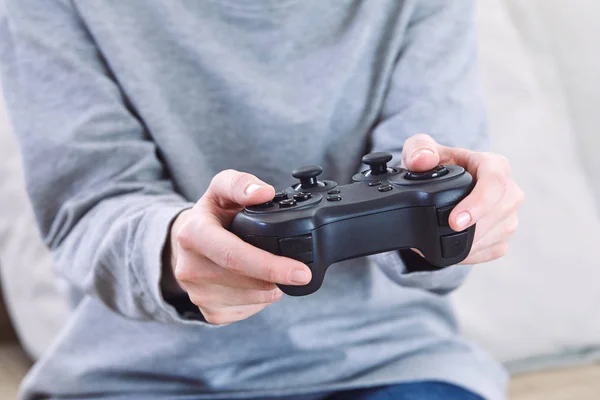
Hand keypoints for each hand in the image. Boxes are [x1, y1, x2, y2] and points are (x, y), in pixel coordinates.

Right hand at [167, 170, 311, 324]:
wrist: (189, 243)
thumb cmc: (213, 214)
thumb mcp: (221, 188)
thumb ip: (241, 184)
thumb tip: (264, 192)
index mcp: (193, 234)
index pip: (234, 256)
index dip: (270, 266)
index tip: (301, 272)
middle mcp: (189, 268)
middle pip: (247, 281)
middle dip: (278, 277)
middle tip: (300, 271)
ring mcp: (197, 294)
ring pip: (251, 299)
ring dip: (272, 288)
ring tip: (270, 268)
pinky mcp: (209, 312)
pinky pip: (248, 311)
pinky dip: (261, 299)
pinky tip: (257, 282)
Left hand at [401, 134, 523, 263]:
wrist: (437, 191)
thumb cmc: (434, 167)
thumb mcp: (420, 151)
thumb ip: (418, 149)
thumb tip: (422, 160)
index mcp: (493, 164)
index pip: (495, 182)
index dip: (477, 203)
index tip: (454, 221)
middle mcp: (508, 190)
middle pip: (500, 211)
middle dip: (472, 228)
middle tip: (443, 235)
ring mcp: (509, 214)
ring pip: (499, 234)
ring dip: (471, 242)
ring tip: (443, 240)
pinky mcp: (504, 235)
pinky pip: (494, 249)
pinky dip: (472, 253)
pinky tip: (454, 247)